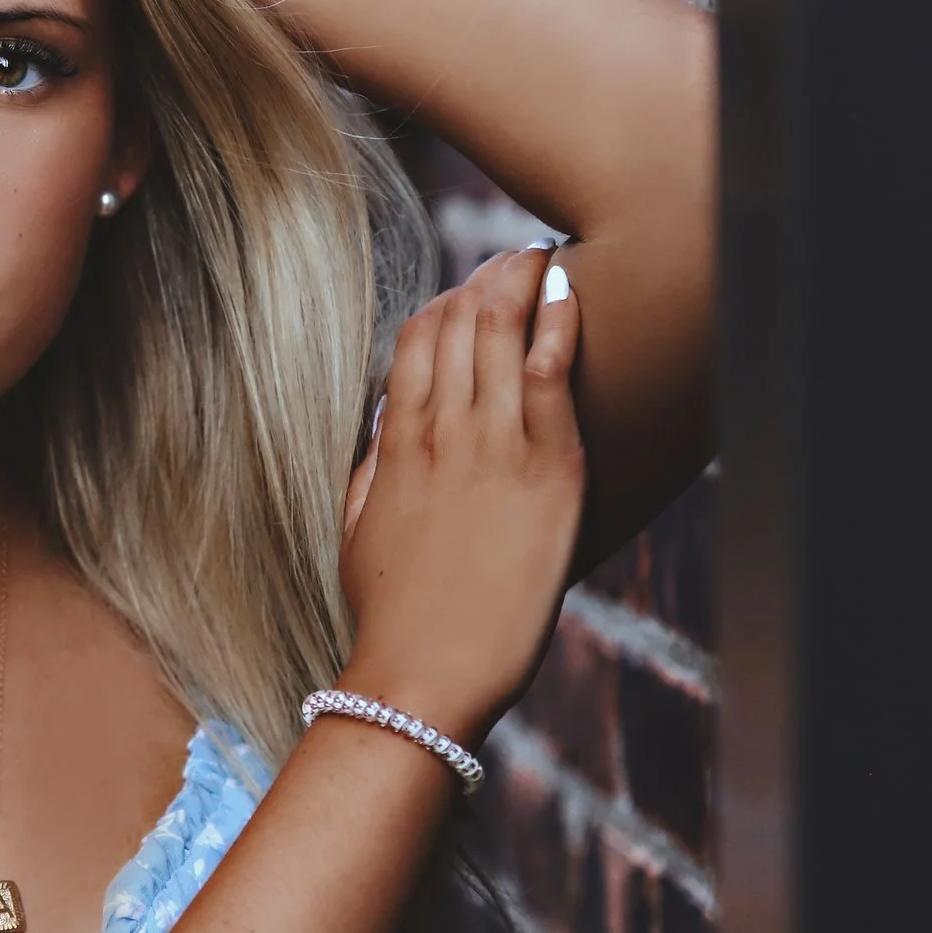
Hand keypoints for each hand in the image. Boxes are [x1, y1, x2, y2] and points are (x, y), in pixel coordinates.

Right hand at [336, 246, 585, 745]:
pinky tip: (569, 289)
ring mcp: (496, 446)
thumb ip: (375, 466)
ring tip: (540, 260)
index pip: (417, 337)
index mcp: (397, 443)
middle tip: (512, 264)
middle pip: (461, 321)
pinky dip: (559, 322)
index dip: (444, 302)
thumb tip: (390, 424)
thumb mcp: (362, 526)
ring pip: (503, 331)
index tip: (468, 292)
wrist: (423, 672)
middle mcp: (443, 431)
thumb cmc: (390, 614)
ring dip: (520, 283)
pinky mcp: (548, 471)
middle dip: (486, 280)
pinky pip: (552, 373)